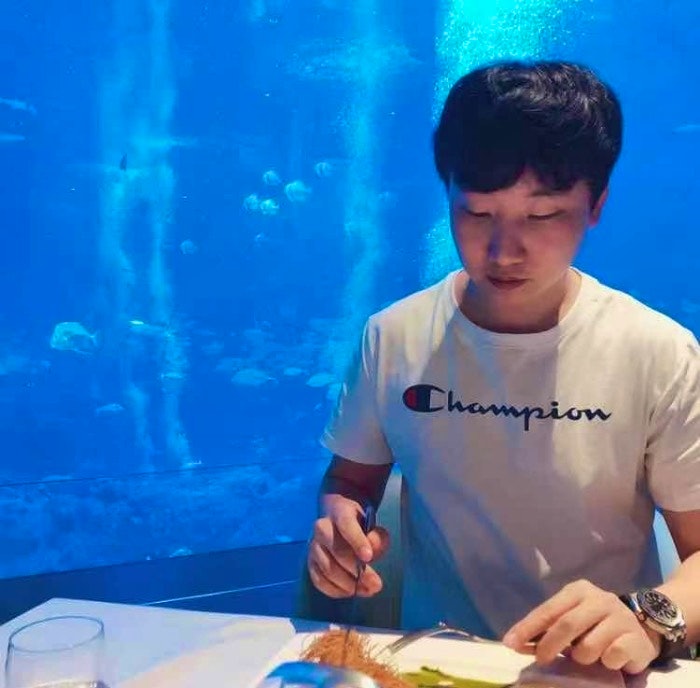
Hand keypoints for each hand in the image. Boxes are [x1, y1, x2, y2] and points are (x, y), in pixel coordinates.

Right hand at [307, 495, 389, 598]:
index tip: (368, 557)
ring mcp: (313, 546)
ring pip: (327, 568)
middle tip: (376, 584)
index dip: (357, 541)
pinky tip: (351, 592)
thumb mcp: (373, 526)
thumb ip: (377, 538)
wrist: (338, 523)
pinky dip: (336, 590)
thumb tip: (370, 551)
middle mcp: (322, 527)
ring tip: (367, 590)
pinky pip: (319, 581)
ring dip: (348, 584)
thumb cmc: (359, 527)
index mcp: (339, 512)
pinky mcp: (310, 563)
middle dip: (357, 571)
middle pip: (336, 550)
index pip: (346, 524)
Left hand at [503, 579, 661, 673]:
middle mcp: (600, 599)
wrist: (643, 626)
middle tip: (541, 659)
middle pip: (566, 625)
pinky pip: (611, 657)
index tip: (510, 643)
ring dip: (581, 657)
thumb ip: (547, 629)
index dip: (527, 627)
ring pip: (588, 647)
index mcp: (578, 591)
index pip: (548, 610)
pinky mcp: (636, 639)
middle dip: (549, 645)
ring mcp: (620, 618)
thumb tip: (516, 643)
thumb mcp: (571, 619)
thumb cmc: (596, 623)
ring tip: (587, 655)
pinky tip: (609, 658)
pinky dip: (605, 663)